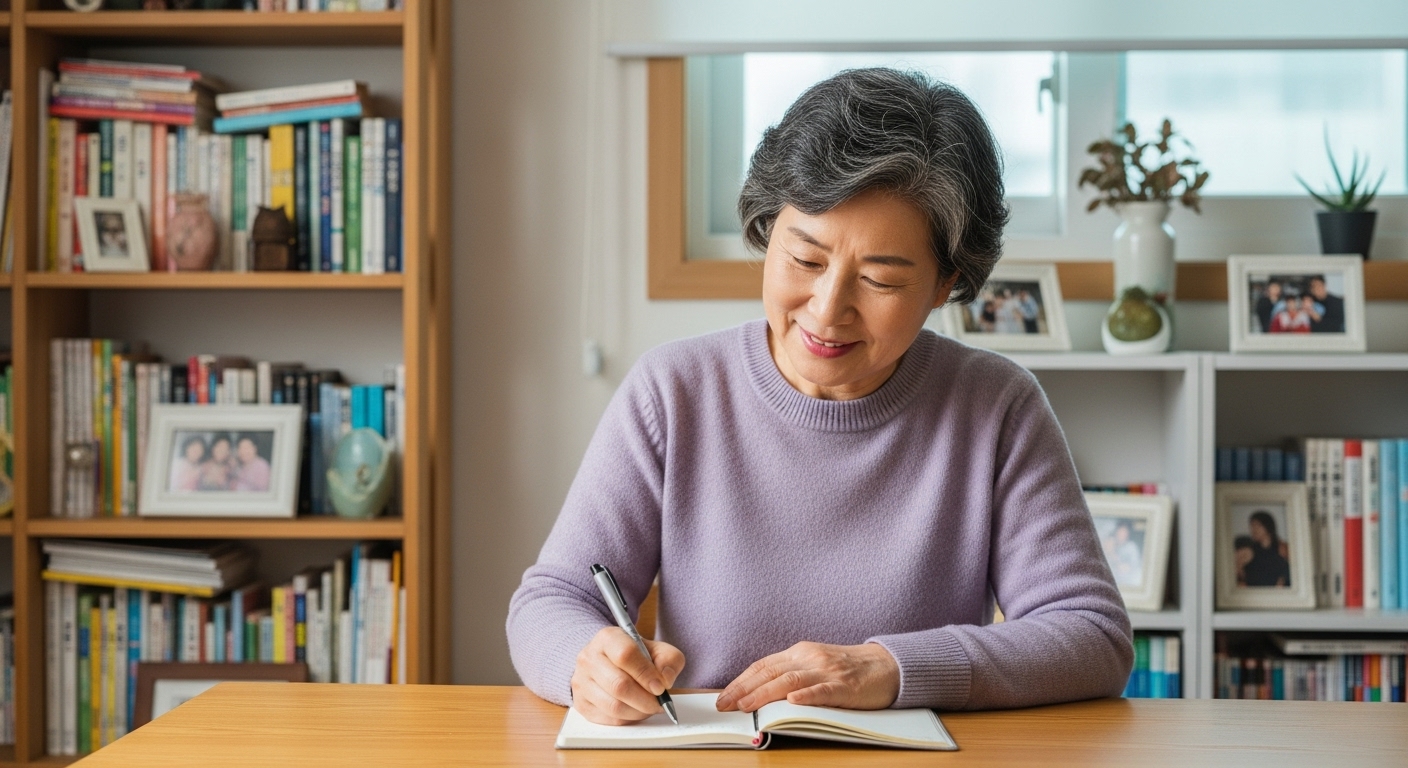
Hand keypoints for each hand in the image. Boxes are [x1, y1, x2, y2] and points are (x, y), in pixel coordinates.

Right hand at [570, 626, 684, 725]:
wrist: (609, 661)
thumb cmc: (636, 656)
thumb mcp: (657, 650)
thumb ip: (669, 660)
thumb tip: (665, 680)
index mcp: (608, 638)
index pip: (626, 655)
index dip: (646, 674)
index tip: (660, 687)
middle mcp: (589, 658)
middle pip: (619, 685)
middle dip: (645, 699)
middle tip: (659, 703)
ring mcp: (581, 681)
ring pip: (613, 706)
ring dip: (638, 712)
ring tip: (649, 707)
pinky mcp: (580, 702)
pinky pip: (608, 719)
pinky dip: (628, 719)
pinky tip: (636, 711)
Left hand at [715, 641, 899, 712]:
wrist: (886, 665)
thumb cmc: (848, 669)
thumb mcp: (814, 665)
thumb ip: (790, 674)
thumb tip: (758, 692)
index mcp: (799, 653)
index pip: (762, 666)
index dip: (740, 681)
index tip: (722, 696)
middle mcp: (809, 658)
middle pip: (770, 672)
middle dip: (743, 689)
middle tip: (724, 705)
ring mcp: (827, 671)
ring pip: (790, 681)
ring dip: (764, 693)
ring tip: (746, 705)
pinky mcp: (845, 686)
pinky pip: (823, 690)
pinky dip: (806, 695)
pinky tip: (793, 702)